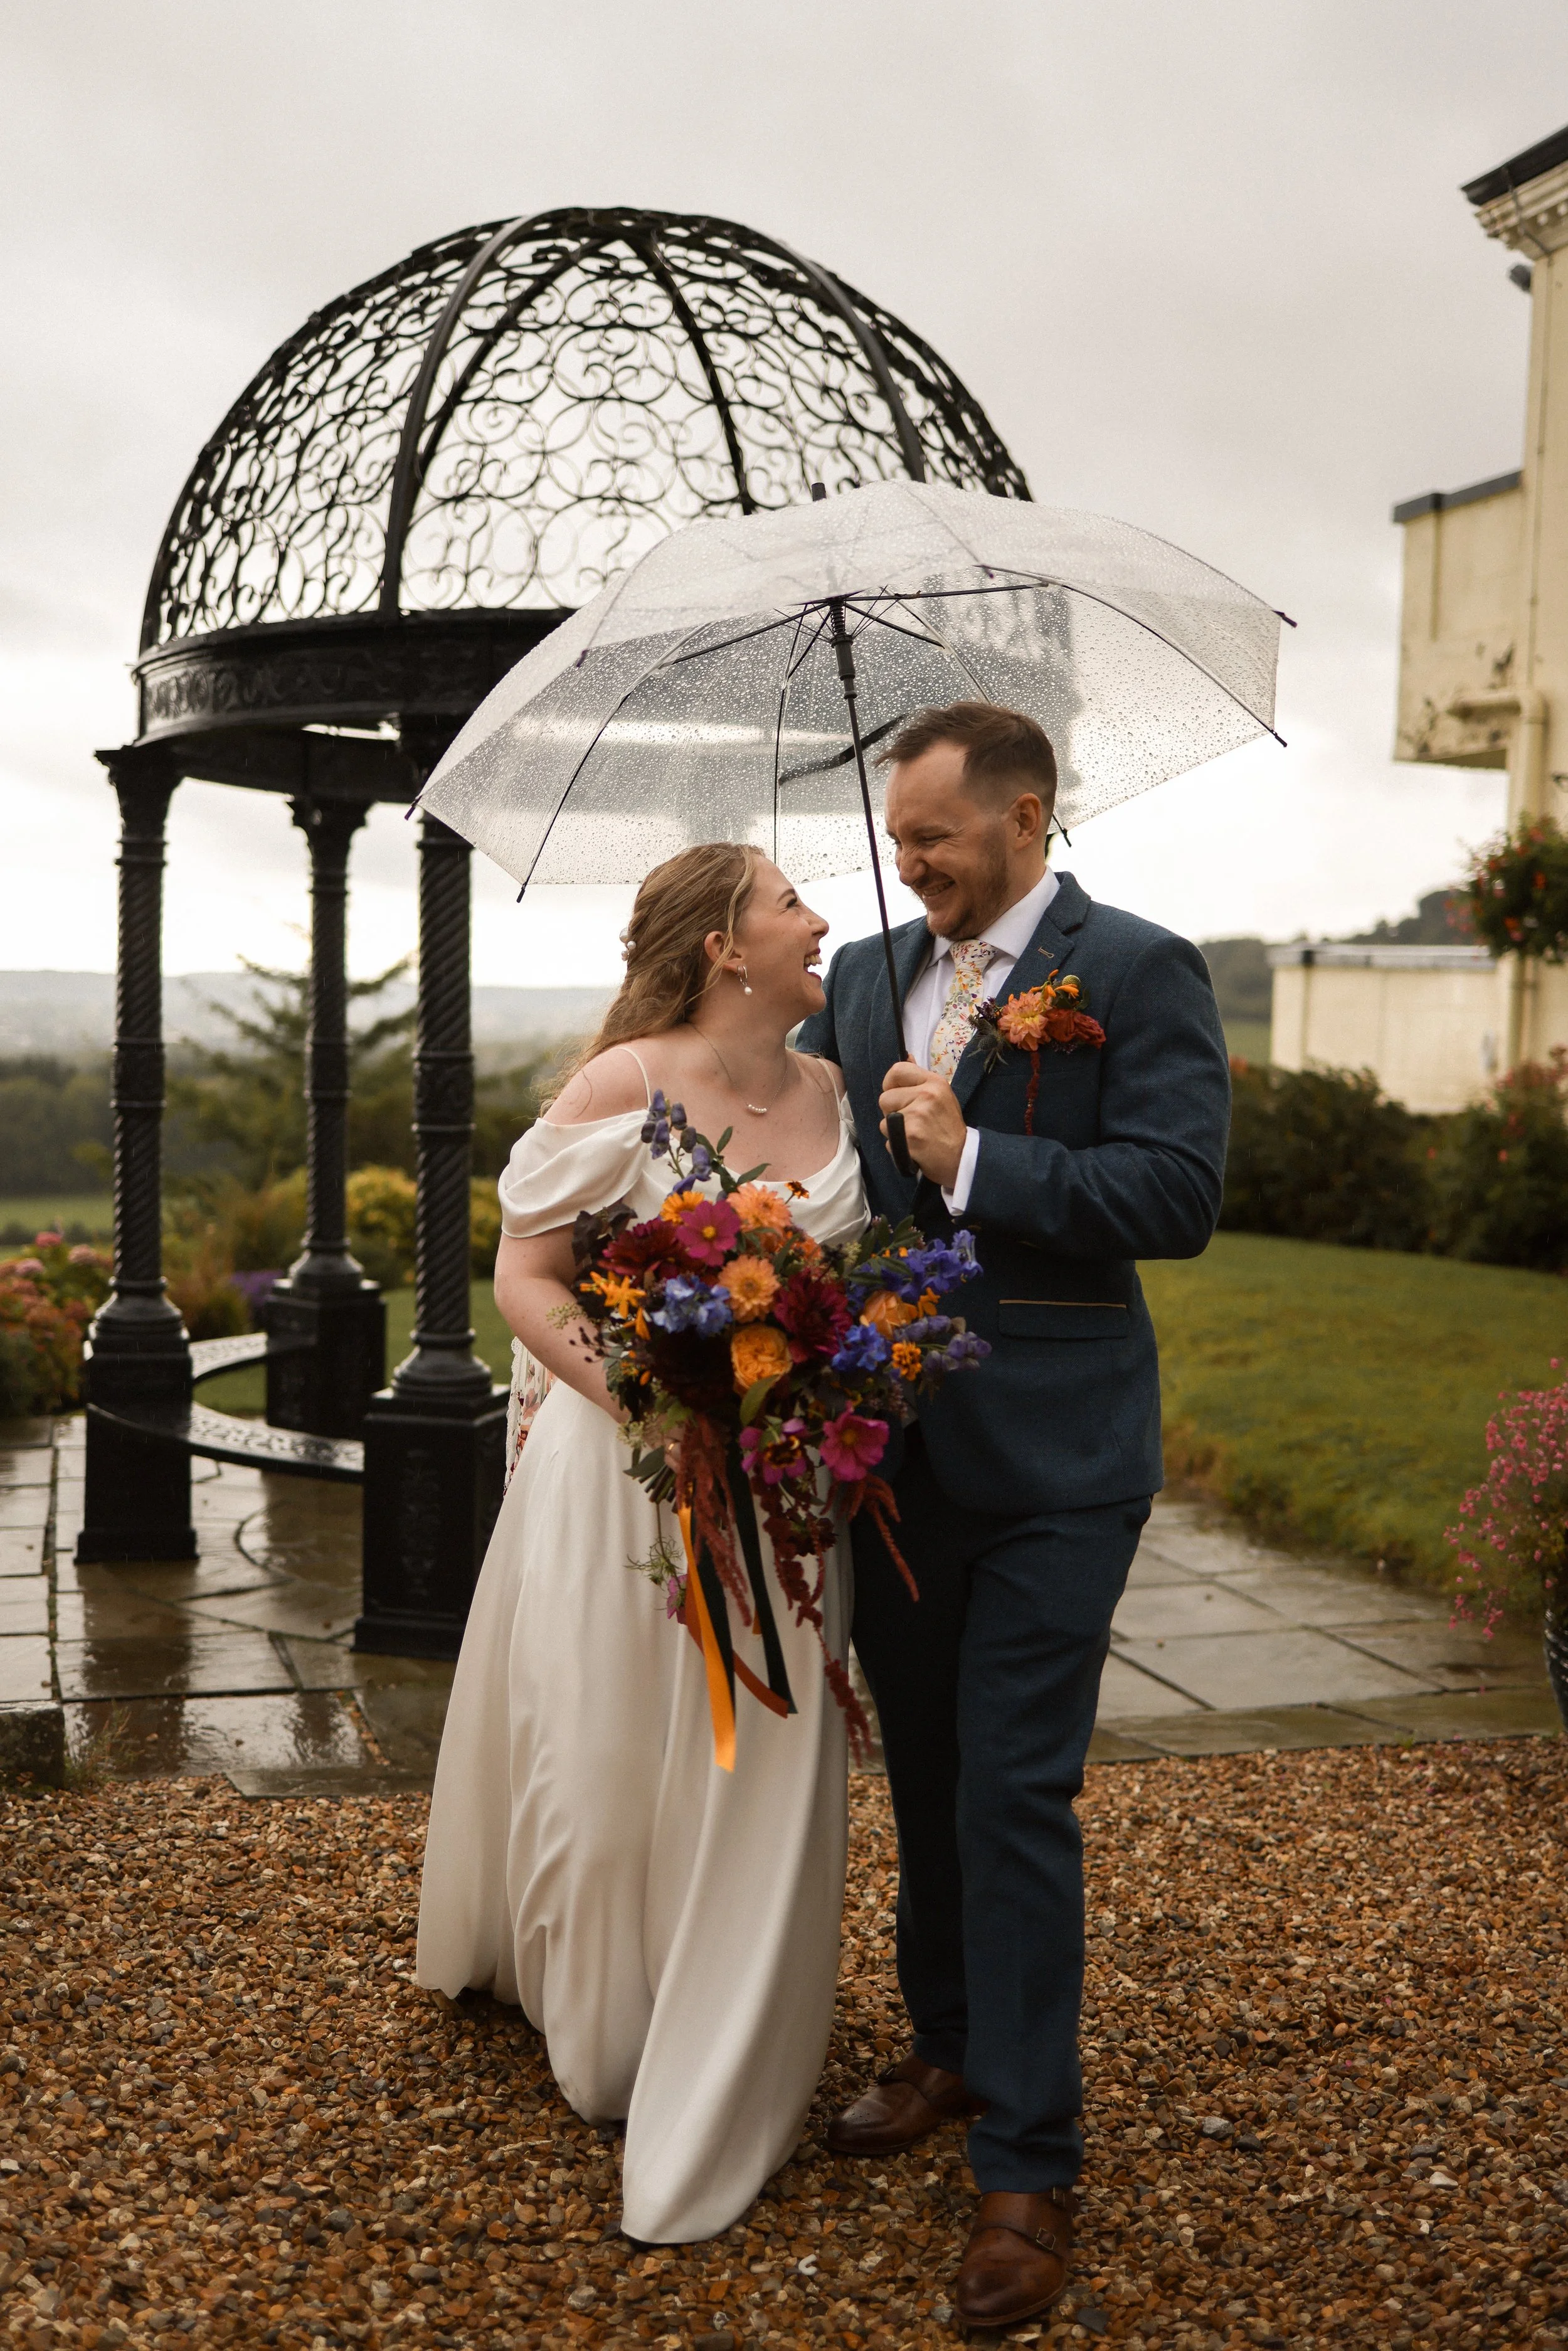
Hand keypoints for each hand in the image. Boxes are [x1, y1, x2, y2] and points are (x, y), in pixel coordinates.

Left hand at [878, 1060, 967, 1189]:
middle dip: (892, 1111)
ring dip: (894, 1131)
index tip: (897, 1095)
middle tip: (911, 1121)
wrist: (961, 1157)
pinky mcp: (909, 1136)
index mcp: (934, 1082)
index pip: (897, 1070)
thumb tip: (907, 1056)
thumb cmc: (948, 1127)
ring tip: (915, 1134)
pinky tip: (914, 1147)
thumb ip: (921, 1080)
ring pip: (884, 1121)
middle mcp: (926, 1095)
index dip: (890, 1083)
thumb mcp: (941, 1096)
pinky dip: (897, 1146)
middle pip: (884, 1098)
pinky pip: (888, 1140)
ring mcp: (917, 1116)